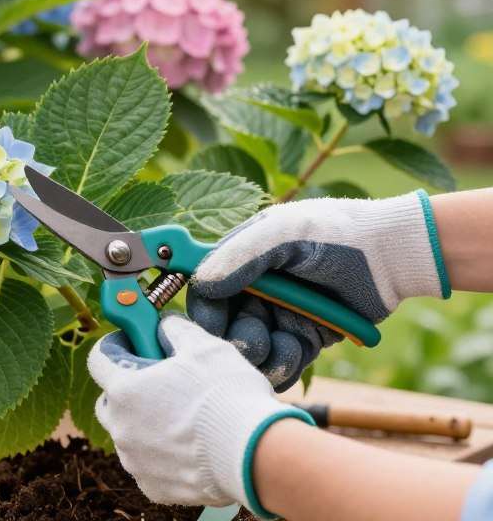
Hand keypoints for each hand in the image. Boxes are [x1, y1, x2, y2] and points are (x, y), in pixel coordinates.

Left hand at [88, 314, 312, 512]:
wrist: (255, 457)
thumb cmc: (227, 396)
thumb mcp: (203, 346)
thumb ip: (174, 329)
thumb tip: (164, 326)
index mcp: (124, 389)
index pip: (99, 359)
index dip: (117, 347)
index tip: (136, 345)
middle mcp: (120, 428)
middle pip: (110, 400)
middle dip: (129, 389)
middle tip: (162, 383)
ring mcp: (135, 461)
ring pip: (128, 434)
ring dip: (145, 423)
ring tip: (183, 416)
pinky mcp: (153, 489)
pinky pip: (148, 464)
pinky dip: (161, 454)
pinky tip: (190, 445)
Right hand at [187, 191, 448, 390]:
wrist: (393, 255)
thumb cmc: (336, 233)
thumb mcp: (283, 234)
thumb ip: (240, 256)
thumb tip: (203, 283)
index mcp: (243, 259)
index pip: (208, 290)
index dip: (205, 311)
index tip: (211, 328)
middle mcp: (257, 288)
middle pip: (227, 325)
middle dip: (237, 339)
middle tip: (254, 344)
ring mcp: (281, 314)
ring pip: (254, 349)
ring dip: (263, 355)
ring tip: (284, 347)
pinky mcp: (306, 337)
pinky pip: (283, 361)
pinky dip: (285, 364)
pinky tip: (298, 351)